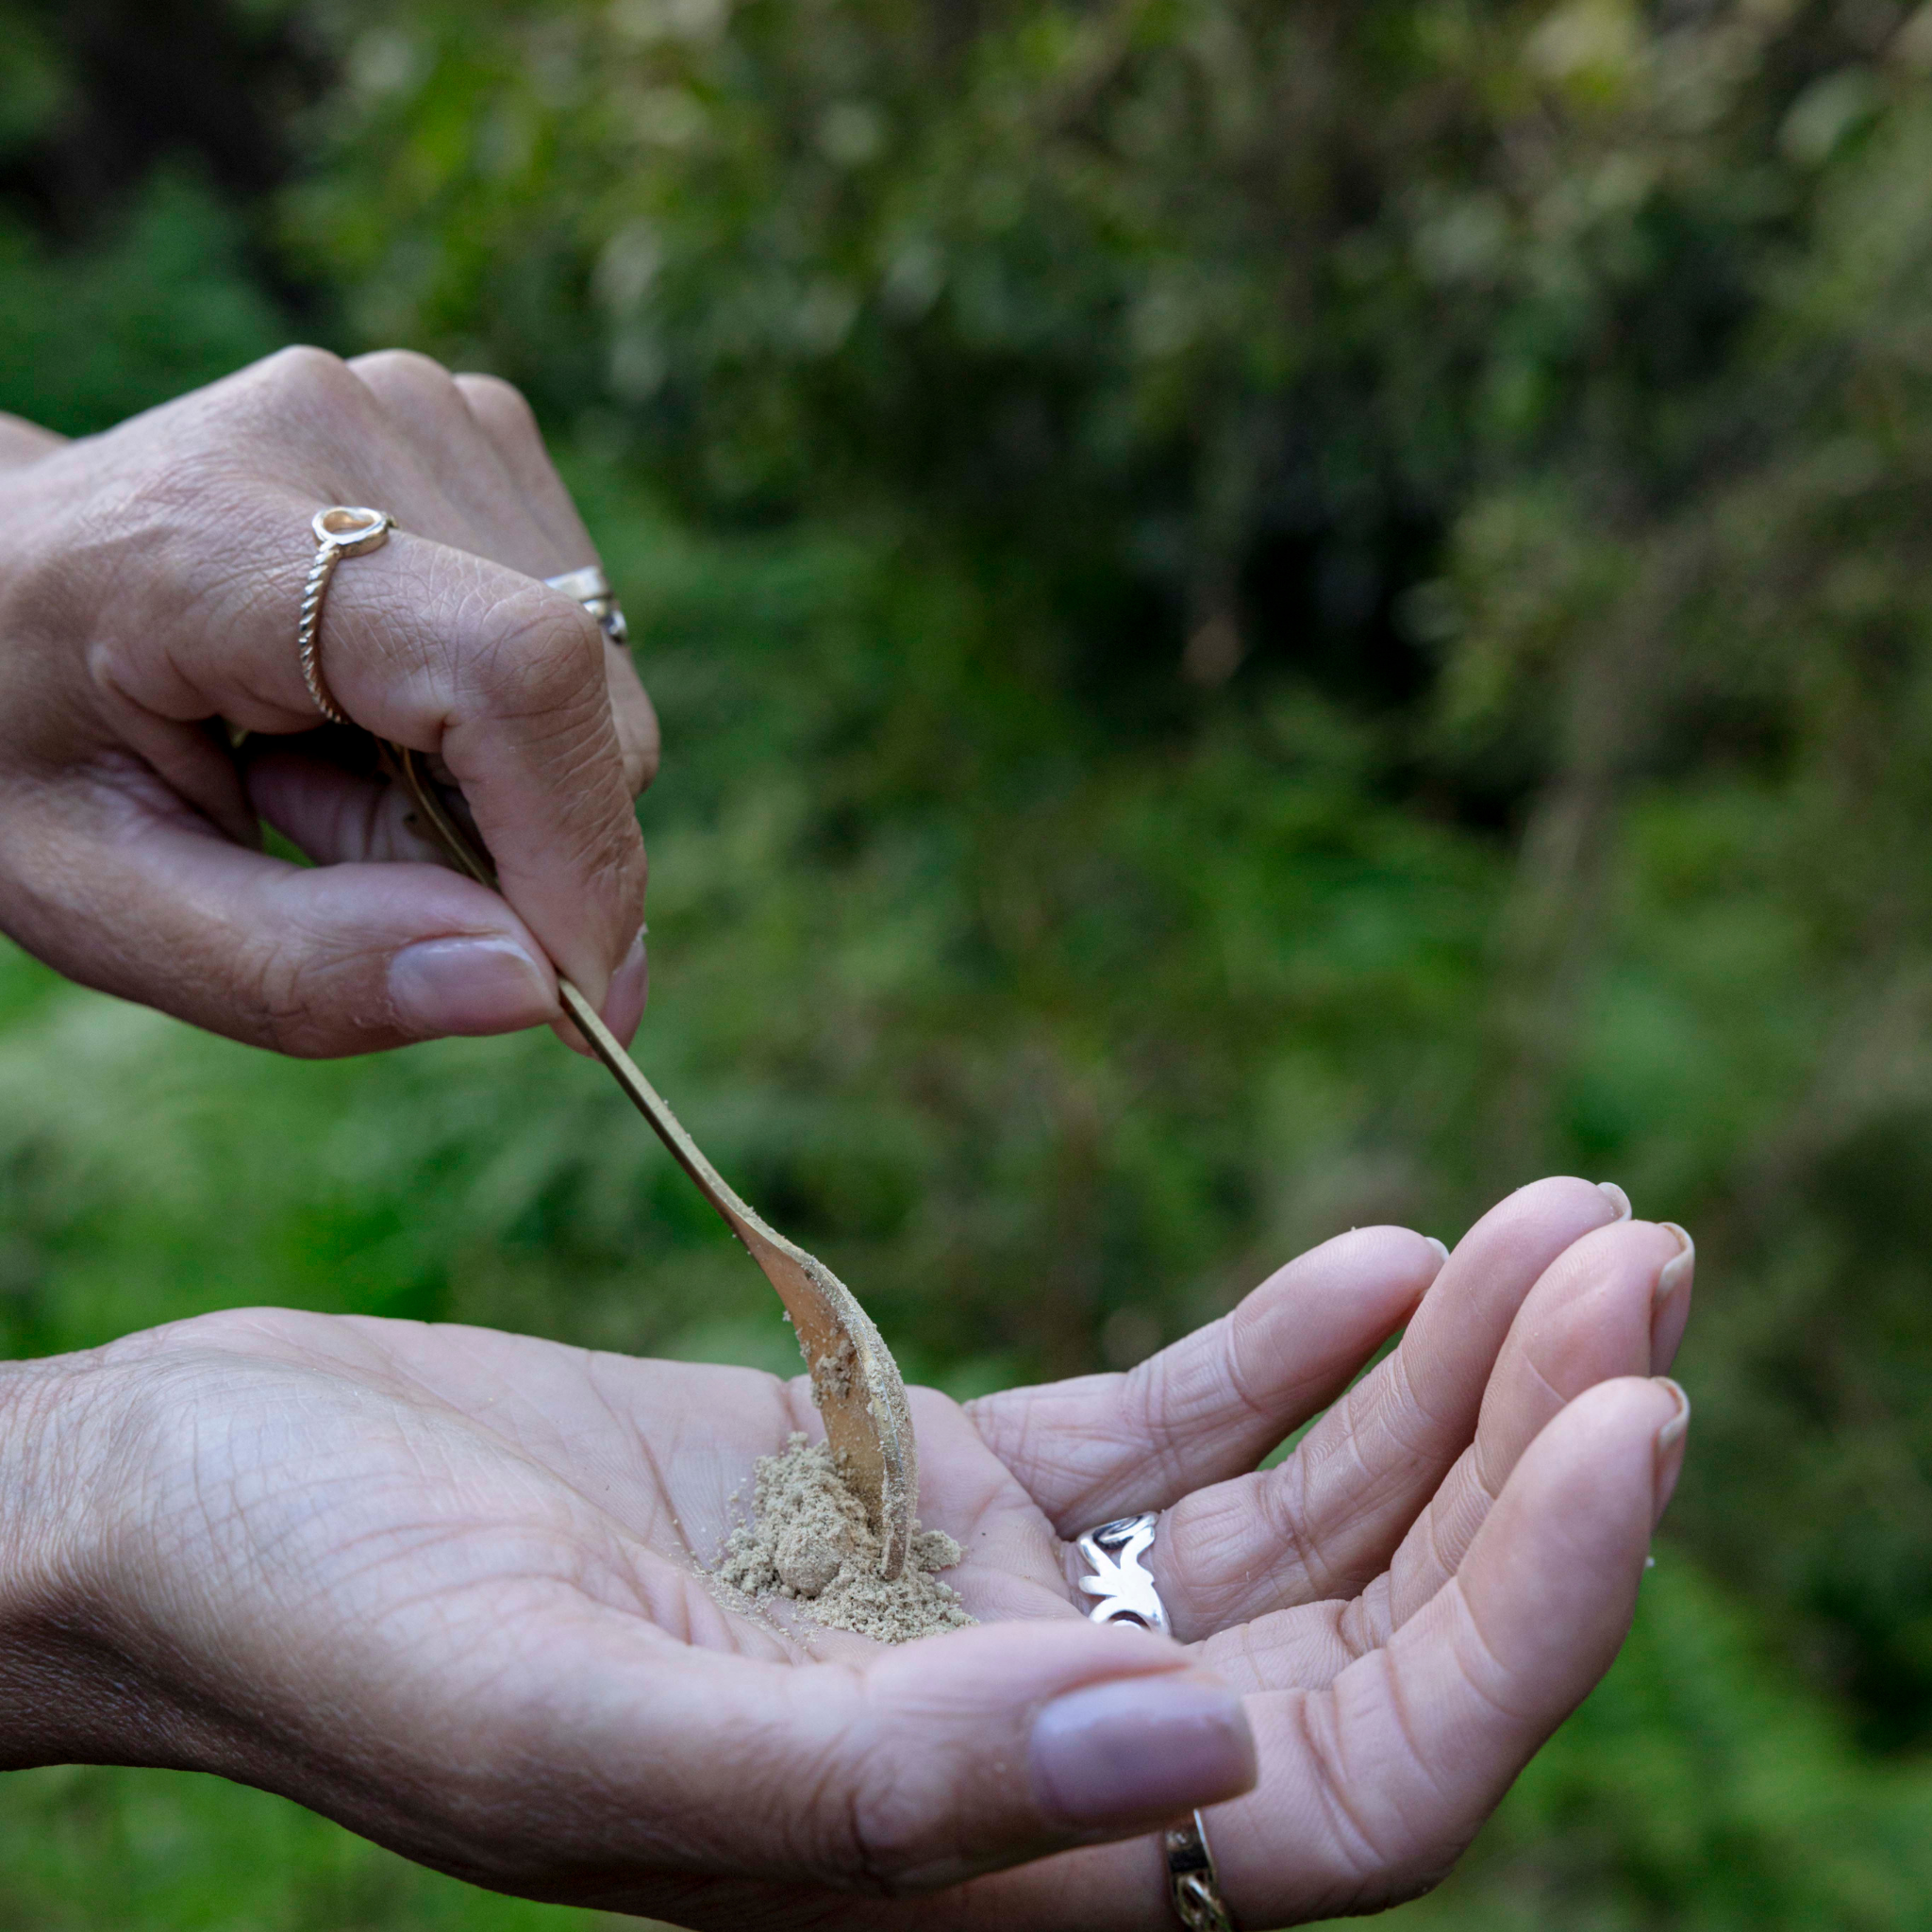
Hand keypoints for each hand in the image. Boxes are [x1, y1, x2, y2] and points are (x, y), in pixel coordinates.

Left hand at [0, 351, 655, 1056]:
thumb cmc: (21, 747)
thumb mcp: (100, 902)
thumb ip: (301, 966)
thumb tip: (533, 987)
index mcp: (201, 536)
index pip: (504, 665)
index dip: (576, 843)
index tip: (574, 996)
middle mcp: (340, 431)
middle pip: (573, 703)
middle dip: (504, 841)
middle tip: (317, 835)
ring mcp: (422, 412)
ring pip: (600, 687)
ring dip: (497, 786)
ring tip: (318, 756)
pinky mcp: (475, 432)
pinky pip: (588, 640)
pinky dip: (506, 724)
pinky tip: (369, 698)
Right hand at [0, 1177, 1690, 1927]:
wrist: (207, 1501)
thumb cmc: (318, 1620)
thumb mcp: (569, 1721)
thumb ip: (879, 1793)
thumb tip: (1197, 1777)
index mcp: (955, 1876)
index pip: (1338, 1794)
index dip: (1520, 1622)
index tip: (1633, 1410)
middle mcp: (1007, 1757)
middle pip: (1359, 1633)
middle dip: (1526, 1451)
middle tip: (1634, 1255)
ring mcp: (978, 1608)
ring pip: (1289, 1517)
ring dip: (1442, 1375)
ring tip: (1563, 1219)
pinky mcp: (922, 1481)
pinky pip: (1165, 1429)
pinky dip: (1289, 1344)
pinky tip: (1382, 1255)